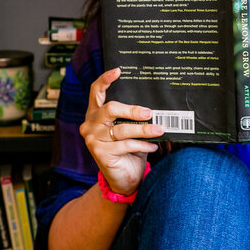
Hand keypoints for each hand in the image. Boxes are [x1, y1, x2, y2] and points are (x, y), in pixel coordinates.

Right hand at [79, 68, 162, 195]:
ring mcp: (92, 139)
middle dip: (132, 110)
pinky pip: (126, 145)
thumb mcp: (130, 130)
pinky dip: (142, 145)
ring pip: (122, 129)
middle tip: (149, 112)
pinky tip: (152, 146)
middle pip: (110, 108)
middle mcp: (90, 124)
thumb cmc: (129, 150)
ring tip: (159, 130)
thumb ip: (133, 117)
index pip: (96, 91)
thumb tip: (153, 106)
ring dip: (144, 130)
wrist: (124, 179)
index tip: (118, 70)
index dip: (105, 79)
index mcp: (95, 114)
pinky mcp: (99, 153)